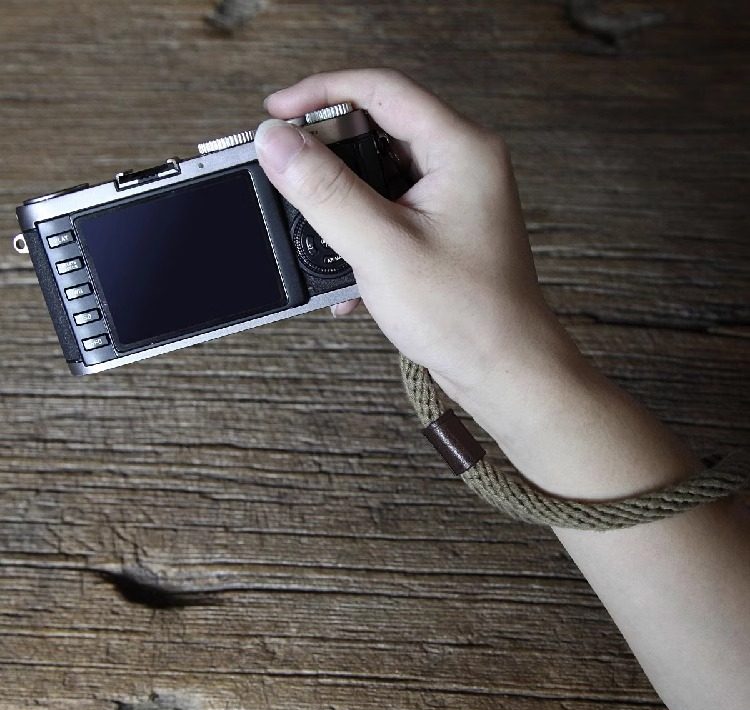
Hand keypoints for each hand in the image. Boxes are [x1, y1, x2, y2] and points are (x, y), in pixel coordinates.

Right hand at [255, 68, 569, 402]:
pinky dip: (360, 236)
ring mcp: (452, 201)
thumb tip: (277, 142)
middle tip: (287, 174)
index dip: (320, 92)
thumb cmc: (467, 316)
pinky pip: (388, 213)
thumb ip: (325, 191)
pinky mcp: (441, 232)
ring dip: (341, 205)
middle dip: (327, 155)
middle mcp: (461, 166)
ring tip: (316, 235)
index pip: (381, 90)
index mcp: (461, 151)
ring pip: (378, 177)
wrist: (504, 371)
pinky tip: (346, 279)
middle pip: (378, 129)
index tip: (275, 111)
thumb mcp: (382, 248)